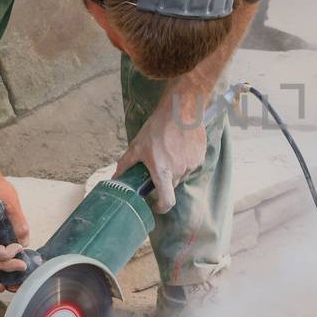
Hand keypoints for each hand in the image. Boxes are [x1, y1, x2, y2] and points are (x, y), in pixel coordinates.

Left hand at [117, 90, 207, 213]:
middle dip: (164, 180)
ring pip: (182, 174)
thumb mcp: (137, 145)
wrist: (181, 109)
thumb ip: (126, 164)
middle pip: (172, 185)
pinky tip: (179, 146)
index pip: (167, 201)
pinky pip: (191, 164)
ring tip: (169, 150)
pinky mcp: (200, 156)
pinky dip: (184, 160)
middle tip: (157, 166)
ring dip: (175, 169)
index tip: (156, 205)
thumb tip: (116, 177)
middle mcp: (179, 171)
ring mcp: (192, 164)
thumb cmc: (158, 127)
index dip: (161, 207)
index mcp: (163, 171)